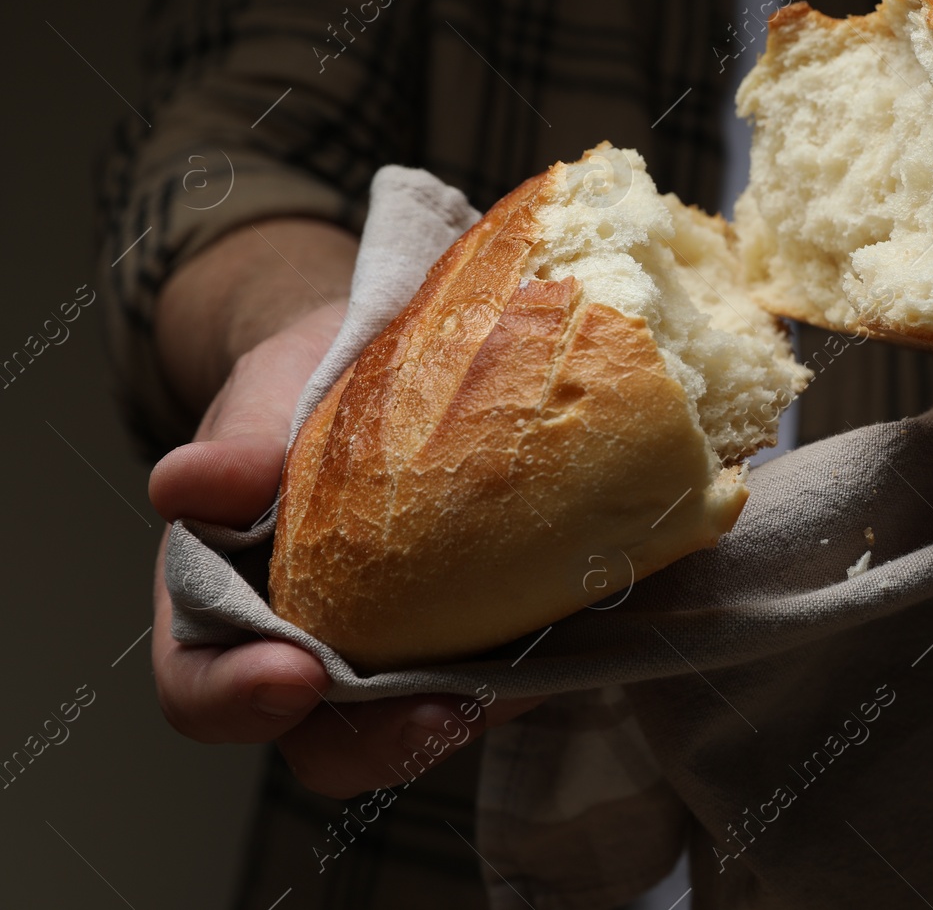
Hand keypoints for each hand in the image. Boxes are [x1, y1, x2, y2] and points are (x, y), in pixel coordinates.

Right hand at [148, 250, 540, 796]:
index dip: (236, 700)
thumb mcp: (261, 402)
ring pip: (429, 721)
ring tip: (519, 681)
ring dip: (477, 709)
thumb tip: (193, 482)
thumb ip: (233, 451)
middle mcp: (311, 655)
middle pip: (330, 742)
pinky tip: (570, 626)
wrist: (384, 358)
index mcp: (222, 613)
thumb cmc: (304, 391)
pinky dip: (535, 664)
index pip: (203, 692)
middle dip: (382, 740)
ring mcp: (401, 657)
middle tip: (441, 710)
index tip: (292, 673)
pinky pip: (508, 673)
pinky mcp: (481, 636)